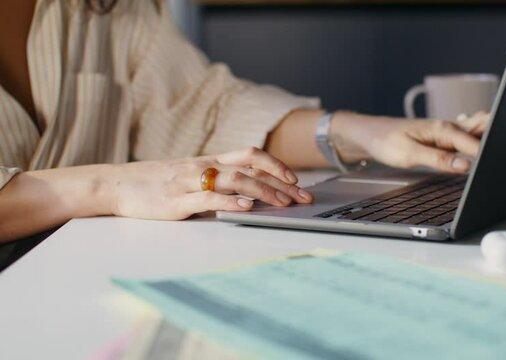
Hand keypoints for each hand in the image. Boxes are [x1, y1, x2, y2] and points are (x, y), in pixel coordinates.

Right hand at [110, 147, 312, 219]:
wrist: (115, 185)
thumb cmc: (155, 182)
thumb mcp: (189, 175)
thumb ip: (215, 180)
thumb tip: (247, 193)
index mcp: (209, 160)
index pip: (250, 155)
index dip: (276, 165)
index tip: (296, 181)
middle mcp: (204, 166)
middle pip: (251, 168)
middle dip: (281, 183)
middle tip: (303, 198)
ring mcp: (190, 182)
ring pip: (235, 180)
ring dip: (264, 192)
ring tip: (284, 204)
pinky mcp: (176, 201)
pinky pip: (208, 199)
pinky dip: (231, 203)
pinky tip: (248, 209)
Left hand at [332, 112, 489, 172]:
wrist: (370, 134)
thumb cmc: (386, 141)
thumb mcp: (408, 154)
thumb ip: (437, 159)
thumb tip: (464, 166)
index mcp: (442, 129)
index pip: (473, 143)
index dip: (485, 155)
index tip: (495, 166)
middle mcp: (449, 127)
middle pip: (484, 126)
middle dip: (499, 135)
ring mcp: (449, 132)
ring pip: (479, 129)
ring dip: (492, 136)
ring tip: (503, 151)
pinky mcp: (446, 139)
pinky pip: (470, 137)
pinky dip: (481, 142)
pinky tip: (485, 152)